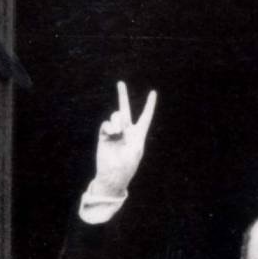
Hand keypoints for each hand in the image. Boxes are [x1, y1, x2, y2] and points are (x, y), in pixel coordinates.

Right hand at [93, 80, 157, 196]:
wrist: (112, 176)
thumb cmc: (127, 165)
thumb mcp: (134, 149)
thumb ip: (128, 131)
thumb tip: (118, 120)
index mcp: (139, 135)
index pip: (145, 117)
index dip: (149, 105)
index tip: (153, 93)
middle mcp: (126, 131)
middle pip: (125, 110)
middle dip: (122, 96)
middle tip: (120, 83)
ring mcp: (115, 133)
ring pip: (115, 116)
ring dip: (117, 121)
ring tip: (118, 132)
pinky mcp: (104, 136)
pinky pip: (106, 124)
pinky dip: (109, 127)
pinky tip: (111, 134)